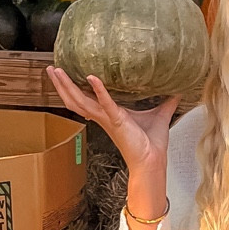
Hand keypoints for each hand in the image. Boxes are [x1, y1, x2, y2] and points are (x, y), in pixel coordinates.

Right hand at [46, 66, 175, 176]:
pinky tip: (92, 77)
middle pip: (75, 99)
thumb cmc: (151, 143)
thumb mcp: (159, 114)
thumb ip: (166, 101)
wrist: (153, 161)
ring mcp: (108, 119)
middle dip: (61, 84)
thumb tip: (178, 89)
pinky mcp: (117, 121)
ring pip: (81, 101)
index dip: (73, 87)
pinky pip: (105, 104)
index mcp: (109, 114)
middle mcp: (103, 117)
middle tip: (51, 69)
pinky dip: (98, 91)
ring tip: (57, 71)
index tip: (64, 74)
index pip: (86, 98)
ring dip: (68, 86)